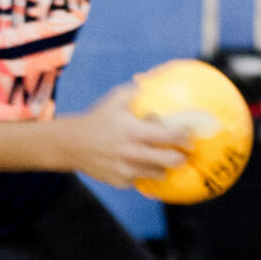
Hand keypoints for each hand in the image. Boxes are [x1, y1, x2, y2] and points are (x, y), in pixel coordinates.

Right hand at [62, 81, 191, 187]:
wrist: (71, 144)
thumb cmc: (96, 119)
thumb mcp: (114, 100)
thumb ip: (134, 90)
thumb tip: (151, 78)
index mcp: (133, 132)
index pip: (168, 137)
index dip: (184, 137)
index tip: (190, 135)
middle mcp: (132, 153)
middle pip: (169, 161)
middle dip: (181, 158)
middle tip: (185, 154)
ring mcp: (126, 170)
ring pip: (157, 174)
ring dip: (164, 168)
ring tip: (167, 163)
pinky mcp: (120, 181)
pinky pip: (140, 180)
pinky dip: (144, 174)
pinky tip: (144, 168)